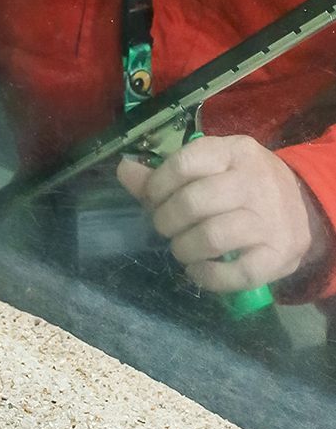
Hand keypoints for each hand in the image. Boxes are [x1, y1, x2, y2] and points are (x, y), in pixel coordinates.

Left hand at [116, 135, 330, 294]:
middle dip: (165, 220)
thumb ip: (164, 172)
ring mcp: (272, 219)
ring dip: (184, 248)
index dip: (156, 185)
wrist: (303, 206)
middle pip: (194, 202)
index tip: (152, 199)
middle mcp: (257, 182)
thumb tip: (124, 170)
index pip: (183, 164)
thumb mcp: (209, 167)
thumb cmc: (240, 184)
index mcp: (234, 152)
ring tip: (181, 248)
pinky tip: (197, 270)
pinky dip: (209, 276)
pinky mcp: (282, 254)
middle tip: (164, 227)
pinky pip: (239, 273)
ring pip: (213, 237)